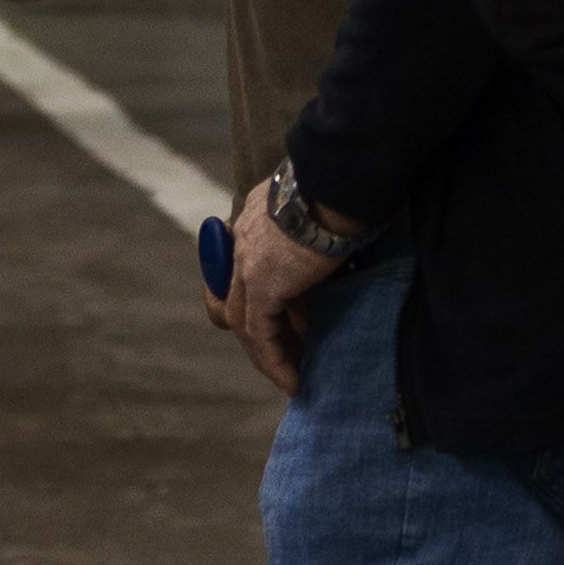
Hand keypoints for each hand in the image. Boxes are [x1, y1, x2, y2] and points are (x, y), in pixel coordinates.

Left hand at [210, 177, 346, 395]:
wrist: (332, 184)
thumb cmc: (334, 191)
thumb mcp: (311, 211)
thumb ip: (304, 231)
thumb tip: (326, 251)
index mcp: (249, 223)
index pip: (233, 270)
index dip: (245, 298)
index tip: (276, 322)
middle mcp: (238, 244)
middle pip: (229, 301)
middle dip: (254, 334)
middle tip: (284, 358)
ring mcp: (245, 266)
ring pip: (243, 323)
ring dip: (268, 356)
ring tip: (293, 380)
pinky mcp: (261, 286)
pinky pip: (260, 334)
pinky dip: (275, 360)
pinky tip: (294, 381)